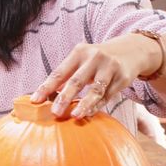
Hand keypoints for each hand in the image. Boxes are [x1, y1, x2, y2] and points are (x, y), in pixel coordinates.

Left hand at [30, 34, 160, 117]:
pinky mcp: (122, 77)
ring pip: (95, 89)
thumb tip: (46, 98)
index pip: (59, 72)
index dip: (46, 87)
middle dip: (64, 97)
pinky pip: (107, 95)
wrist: (130, 50)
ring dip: (84, 104)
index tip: (35, 101)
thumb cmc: (97, 60)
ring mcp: (110, 67)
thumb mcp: (82, 60)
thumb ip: (67, 76)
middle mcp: (94, 57)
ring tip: (74, 116)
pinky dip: (97, 106)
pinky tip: (88, 113)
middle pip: (76, 80)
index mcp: (79, 52)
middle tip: (55, 112)